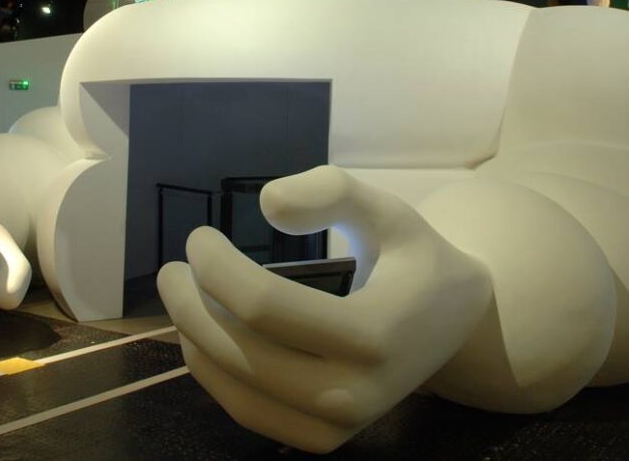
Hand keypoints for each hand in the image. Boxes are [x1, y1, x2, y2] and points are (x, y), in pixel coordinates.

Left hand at [157, 166, 487, 452]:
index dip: (215, 266)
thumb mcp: (388, 210)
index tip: (198, 237)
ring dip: (194, 341)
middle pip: (241, 352)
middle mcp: (356, 393)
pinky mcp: (324, 439)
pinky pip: (250, 413)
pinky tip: (203, 336)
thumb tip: (267, 203)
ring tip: (181, 298)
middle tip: (172, 270)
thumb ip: (332, 192)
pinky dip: (216, 376)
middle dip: (190, 305)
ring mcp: (339, 426)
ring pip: (237, 390)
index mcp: (375, 334)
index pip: (263, 305)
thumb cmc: (415, 259)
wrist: (455, 323)